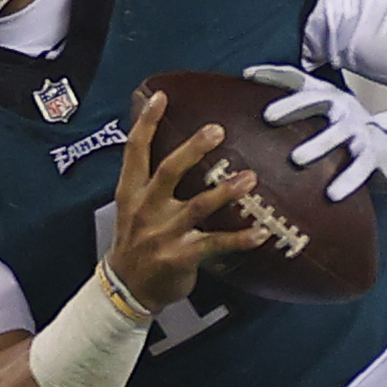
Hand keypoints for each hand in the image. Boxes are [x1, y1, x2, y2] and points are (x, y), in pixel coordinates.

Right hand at [106, 89, 267, 311]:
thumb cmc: (136, 243)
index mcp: (130, 193)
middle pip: (168, 171)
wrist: (125, 289)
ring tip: (250, 178)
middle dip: (192, 149)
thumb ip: (151, 182)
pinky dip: (239, 239)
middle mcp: (145, 209)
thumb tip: (179, 150)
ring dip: (224, 192)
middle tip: (217, 130)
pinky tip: (261, 233)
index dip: (145, 123)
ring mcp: (163, 234)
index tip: (159, 97)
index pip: (134, 151)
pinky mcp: (180, 256)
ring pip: (196, 206)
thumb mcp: (132, 208)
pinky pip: (215, 244)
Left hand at [245, 64, 386, 202]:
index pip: (299, 80)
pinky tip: (331, 194)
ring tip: (296, 159)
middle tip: (269, 117)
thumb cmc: (345, 130)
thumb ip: (293, 105)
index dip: (275, 75)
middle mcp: (343, 108)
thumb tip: (248, 87)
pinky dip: (347, 180)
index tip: (249, 76)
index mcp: (327, 96)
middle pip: (318, 100)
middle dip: (293, 106)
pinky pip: (360, 167)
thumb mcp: (323, 114)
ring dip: (319, 144)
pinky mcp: (374, 154)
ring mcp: (360, 130)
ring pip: (339, 134)